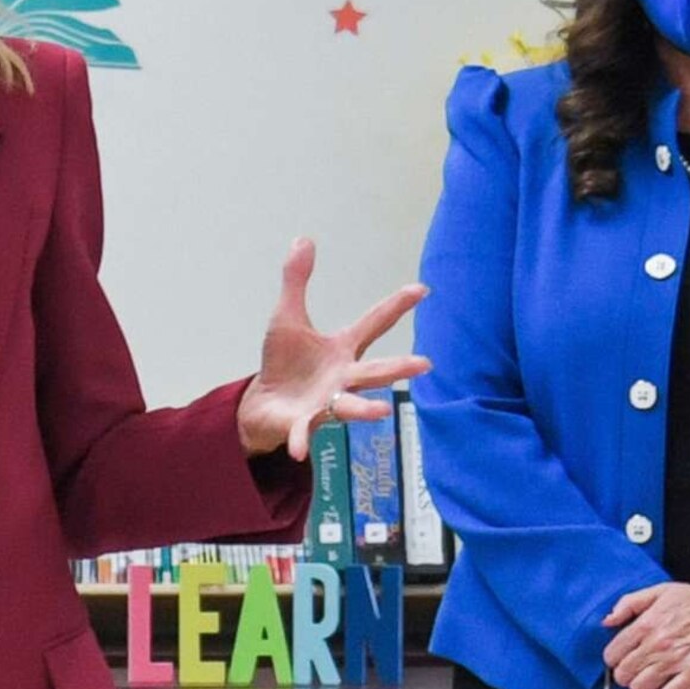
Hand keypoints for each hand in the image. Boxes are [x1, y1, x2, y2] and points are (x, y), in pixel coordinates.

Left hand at [235, 240, 429, 458]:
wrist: (264, 404)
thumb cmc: (284, 363)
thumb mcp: (287, 317)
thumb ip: (296, 281)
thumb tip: (303, 239)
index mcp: (342, 350)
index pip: (374, 324)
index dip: (396, 306)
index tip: (422, 289)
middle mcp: (342, 377)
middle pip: (374, 370)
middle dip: (397, 368)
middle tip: (425, 364)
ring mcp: (326, 402)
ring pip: (349, 405)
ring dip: (363, 410)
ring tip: (380, 412)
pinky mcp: (302, 423)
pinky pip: (303, 431)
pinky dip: (301, 439)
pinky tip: (298, 449)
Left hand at [604, 582, 689, 688]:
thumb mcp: (662, 591)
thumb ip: (629, 603)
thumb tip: (607, 621)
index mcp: (647, 623)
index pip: (613, 653)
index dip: (614, 662)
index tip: (620, 665)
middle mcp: (657, 643)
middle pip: (624, 673)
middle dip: (625, 680)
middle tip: (633, 680)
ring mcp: (676, 659)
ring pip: (641, 687)